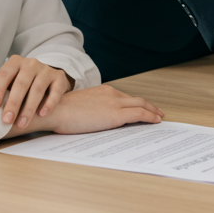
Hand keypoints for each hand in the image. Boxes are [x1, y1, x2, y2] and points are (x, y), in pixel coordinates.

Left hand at [0, 55, 72, 128]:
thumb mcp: (5, 81)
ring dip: (29, 108)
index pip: (4, 74)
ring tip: (22, 123)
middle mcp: (31, 63)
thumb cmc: (20, 82)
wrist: (46, 77)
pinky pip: (55, 90)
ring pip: (37, 88)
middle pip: (21, 83)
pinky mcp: (59, 78)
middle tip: (7, 120)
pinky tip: (42, 114)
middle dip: (13, 103)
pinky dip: (49, 103)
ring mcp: (46, 70)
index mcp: (15, 62)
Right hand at [9, 84, 162, 135]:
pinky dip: (150, 116)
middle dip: (149, 106)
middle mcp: (111, 93)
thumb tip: (95, 119)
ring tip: (159, 117)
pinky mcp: (116, 114)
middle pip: (136, 99)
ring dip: (152, 111)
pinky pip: (139, 114)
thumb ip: (90, 109)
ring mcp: (114, 102)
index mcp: (102, 91)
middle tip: (157, 111)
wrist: (54, 110)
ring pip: (141, 105)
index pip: (124, 97)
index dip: (135, 103)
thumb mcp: (78, 107)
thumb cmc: (60, 111)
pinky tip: (156, 121)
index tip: (142, 107)